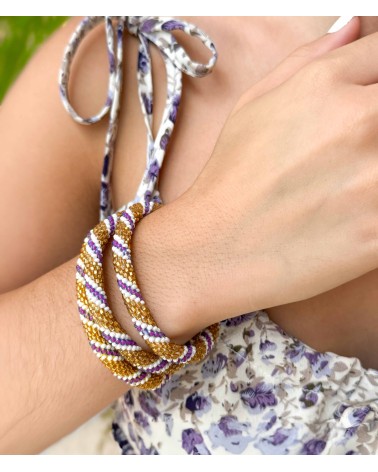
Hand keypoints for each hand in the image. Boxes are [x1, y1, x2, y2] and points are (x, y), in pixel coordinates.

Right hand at [174, 17, 377, 327]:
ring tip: (347, 183)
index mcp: (327, 87)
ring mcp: (376, 180)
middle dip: (376, 126)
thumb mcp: (253, 105)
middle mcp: (359, 123)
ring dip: (376, 167)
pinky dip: (377, 206)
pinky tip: (353, 210)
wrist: (216, 249)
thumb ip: (309, 59)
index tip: (365, 106)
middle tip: (351, 151)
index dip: (376, 82)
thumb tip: (354, 29)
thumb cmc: (230, 180)